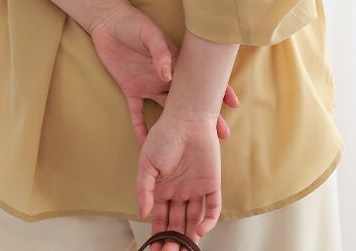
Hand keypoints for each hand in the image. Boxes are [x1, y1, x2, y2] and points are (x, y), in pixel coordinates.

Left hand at [89, 4, 238, 143]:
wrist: (108, 22)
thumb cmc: (134, 23)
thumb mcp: (150, 34)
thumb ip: (161, 52)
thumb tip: (168, 75)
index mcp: (175, 62)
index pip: (199, 79)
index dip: (217, 89)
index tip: (233, 103)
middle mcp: (165, 77)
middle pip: (187, 102)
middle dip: (204, 117)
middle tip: (221, 134)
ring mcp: (149, 84)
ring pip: (167, 112)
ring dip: (176, 128)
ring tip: (189, 145)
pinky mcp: (130, 89)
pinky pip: (137, 113)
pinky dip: (140, 128)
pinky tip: (145, 144)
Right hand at [135, 111, 221, 250]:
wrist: (187, 118)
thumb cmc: (164, 136)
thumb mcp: (146, 163)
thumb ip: (143, 189)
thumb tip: (143, 213)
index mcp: (162, 188)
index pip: (161, 218)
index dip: (158, 234)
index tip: (154, 249)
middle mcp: (180, 191)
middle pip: (177, 222)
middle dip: (173, 240)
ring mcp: (196, 188)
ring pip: (194, 219)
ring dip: (188, 236)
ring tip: (182, 250)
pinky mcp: (211, 183)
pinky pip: (212, 207)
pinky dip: (208, 221)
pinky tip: (199, 230)